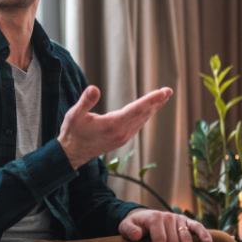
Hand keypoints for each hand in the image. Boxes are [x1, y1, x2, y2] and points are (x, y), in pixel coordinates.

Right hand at [56, 86, 172, 168]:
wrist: (72, 153)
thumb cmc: (73, 132)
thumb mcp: (75, 115)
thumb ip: (85, 101)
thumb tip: (94, 88)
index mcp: (112, 125)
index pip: (136, 110)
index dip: (150, 100)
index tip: (162, 92)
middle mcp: (121, 133)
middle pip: (143, 114)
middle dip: (157, 101)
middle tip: (168, 90)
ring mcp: (123, 137)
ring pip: (142, 120)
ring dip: (153, 108)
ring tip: (163, 97)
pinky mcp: (122, 139)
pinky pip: (138, 125)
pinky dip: (145, 115)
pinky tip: (149, 109)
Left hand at [118, 209, 212, 241]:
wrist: (142, 217)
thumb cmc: (134, 225)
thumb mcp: (125, 226)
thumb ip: (129, 230)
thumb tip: (137, 235)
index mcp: (154, 218)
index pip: (159, 237)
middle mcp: (168, 217)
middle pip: (173, 240)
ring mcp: (178, 218)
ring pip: (186, 237)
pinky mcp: (186, 221)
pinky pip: (196, 226)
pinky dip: (203, 233)